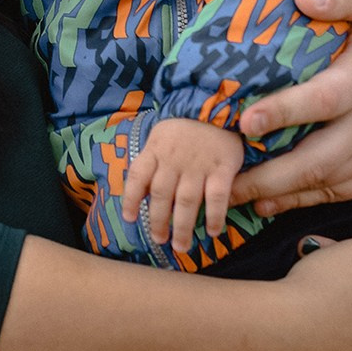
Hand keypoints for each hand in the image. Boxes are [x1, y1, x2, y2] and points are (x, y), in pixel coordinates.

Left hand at [122, 119, 242, 248]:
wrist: (219, 103)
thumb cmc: (186, 125)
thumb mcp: (161, 135)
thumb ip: (153, 160)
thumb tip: (142, 192)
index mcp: (155, 148)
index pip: (137, 175)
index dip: (130, 198)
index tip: (129, 218)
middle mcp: (173, 159)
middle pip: (161, 194)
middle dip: (157, 221)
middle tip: (159, 240)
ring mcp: (198, 164)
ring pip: (186, 200)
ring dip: (182, 226)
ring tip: (180, 246)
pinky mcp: (222, 167)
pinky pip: (217, 196)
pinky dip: (214, 216)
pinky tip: (212, 231)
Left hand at [232, 0, 351, 213]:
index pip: (321, 101)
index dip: (283, 113)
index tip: (245, 122)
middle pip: (317, 159)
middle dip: (268, 176)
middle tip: (223, 183)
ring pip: (325, 184)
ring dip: (279, 195)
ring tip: (235, 198)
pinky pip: (342, 194)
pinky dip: (306, 201)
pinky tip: (271, 204)